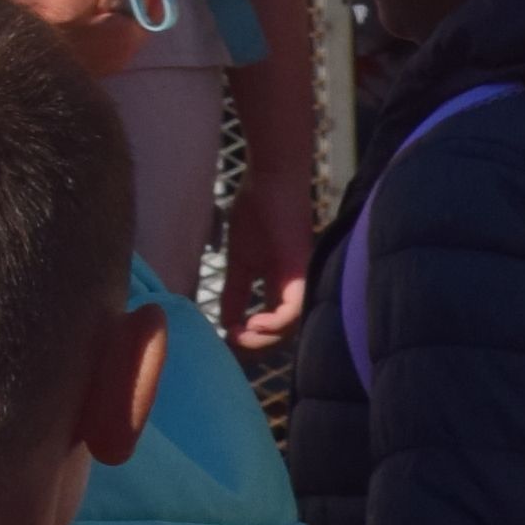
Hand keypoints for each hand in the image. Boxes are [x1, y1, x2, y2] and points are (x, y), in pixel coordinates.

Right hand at [224, 152, 315, 353]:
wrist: (271, 178)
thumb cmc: (259, 211)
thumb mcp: (240, 260)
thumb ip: (235, 291)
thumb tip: (225, 321)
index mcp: (284, 286)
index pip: (275, 326)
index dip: (253, 339)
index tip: (229, 337)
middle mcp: (297, 287)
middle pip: (285, 333)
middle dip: (258, 346)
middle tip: (233, 343)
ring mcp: (300, 279)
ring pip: (292, 327)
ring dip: (263, 339)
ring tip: (241, 336)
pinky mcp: (298, 270)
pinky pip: (294, 309)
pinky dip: (274, 324)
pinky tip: (253, 323)